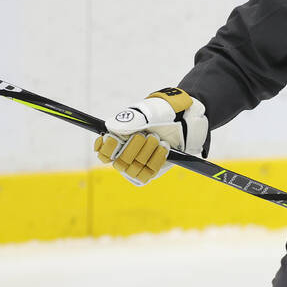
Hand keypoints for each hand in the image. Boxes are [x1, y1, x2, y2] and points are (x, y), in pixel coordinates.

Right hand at [94, 87, 208, 184]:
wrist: (184, 119)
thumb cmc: (162, 113)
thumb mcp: (145, 112)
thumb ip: (128, 120)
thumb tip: (110, 129)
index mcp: (117, 138)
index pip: (102, 153)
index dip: (106, 148)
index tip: (115, 138)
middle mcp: (125, 153)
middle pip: (118, 163)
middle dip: (133, 148)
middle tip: (146, 135)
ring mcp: (138, 163)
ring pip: (133, 169)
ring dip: (146, 153)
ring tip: (157, 139)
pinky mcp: (152, 170)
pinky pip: (148, 174)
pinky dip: (156, 160)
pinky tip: (163, 148)